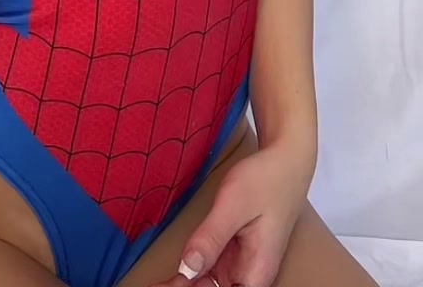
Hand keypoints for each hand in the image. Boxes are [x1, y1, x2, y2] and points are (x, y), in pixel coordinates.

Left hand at [155, 141, 312, 286]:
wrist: (286, 163)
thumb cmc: (266, 180)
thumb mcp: (234, 205)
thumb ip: (211, 237)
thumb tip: (187, 270)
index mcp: (255, 274)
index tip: (164, 286)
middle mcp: (249, 277)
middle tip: (151, 284)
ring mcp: (241, 267)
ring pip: (207, 286)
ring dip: (184, 284)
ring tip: (155, 282)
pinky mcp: (234, 255)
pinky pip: (209, 272)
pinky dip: (189, 274)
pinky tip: (171, 275)